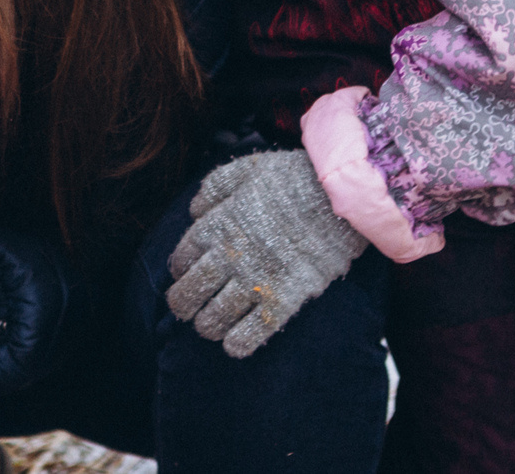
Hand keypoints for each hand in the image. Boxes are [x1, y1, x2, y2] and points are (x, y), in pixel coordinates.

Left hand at [165, 151, 365, 357]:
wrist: (335, 196)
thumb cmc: (292, 178)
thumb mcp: (247, 169)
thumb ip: (216, 186)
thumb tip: (195, 209)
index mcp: (217, 226)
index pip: (183, 257)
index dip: (180, 269)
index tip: (183, 273)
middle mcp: (228, 257)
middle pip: (191, 290)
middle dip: (183, 303)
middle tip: (185, 310)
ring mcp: (254, 280)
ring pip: (215, 316)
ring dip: (207, 325)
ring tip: (208, 327)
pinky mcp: (283, 299)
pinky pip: (252, 332)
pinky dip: (238, 343)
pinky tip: (233, 346)